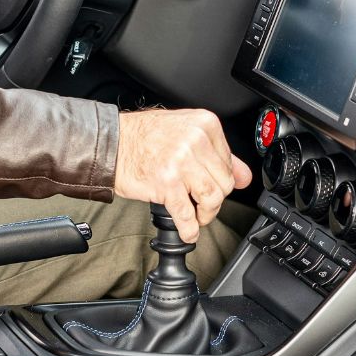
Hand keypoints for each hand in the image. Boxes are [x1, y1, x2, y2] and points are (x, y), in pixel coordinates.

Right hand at [112, 108, 252, 242]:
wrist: (112, 144)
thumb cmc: (143, 137)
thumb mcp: (185, 132)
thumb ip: (218, 153)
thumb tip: (244, 176)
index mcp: (204, 125)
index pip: (229, 162)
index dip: (220, 179)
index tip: (210, 184)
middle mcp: (195, 141)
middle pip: (224, 183)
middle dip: (215, 199)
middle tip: (203, 203)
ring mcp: (181, 162)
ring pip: (211, 198)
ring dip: (205, 214)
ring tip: (197, 216)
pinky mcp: (167, 183)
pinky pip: (187, 213)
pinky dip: (190, 228)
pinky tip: (188, 231)